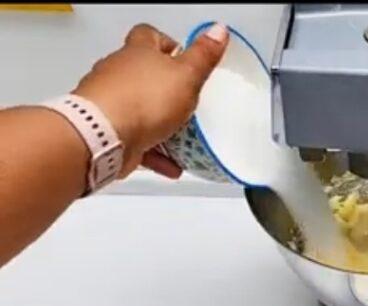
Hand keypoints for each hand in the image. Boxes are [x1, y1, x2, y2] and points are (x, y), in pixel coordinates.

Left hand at [72, 23, 228, 178]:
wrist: (103, 135)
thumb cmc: (141, 101)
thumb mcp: (186, 75)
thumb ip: (203, 55)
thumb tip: (217, 30)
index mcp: (137, 53)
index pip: (149, 36)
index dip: (166, 43)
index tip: (181, 54)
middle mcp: (118, 73)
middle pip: (142, 73)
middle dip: (163, 87)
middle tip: (184, 97)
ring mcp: (109, 102)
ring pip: (138, 109)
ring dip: (158, 122)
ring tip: (180, 136)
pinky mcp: (107, 130)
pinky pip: (134, 139)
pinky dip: (153, 152)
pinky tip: (169, 164)